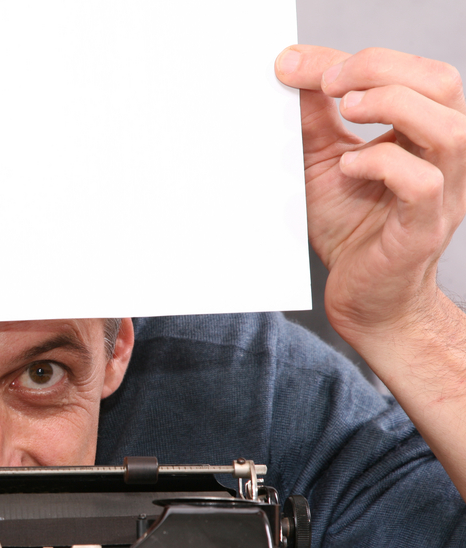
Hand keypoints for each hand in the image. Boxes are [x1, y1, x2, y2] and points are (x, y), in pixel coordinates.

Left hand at [275, 46, 465, 345]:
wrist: (365, 298)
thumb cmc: (351, 230)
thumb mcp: (324, 162)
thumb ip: (315, 120)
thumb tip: (291, 71)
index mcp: (424, 132)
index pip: (411, 72)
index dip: (357, 58)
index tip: (296, 63)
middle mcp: (443, 156)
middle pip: (442, 82)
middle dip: (380, 69)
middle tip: (328, 83)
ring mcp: (442, 191)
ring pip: (448, 127)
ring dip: (390, 106)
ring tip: (344, 112)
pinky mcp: (424, 227)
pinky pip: (422, 183)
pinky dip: (384, 164)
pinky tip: (349, 168)